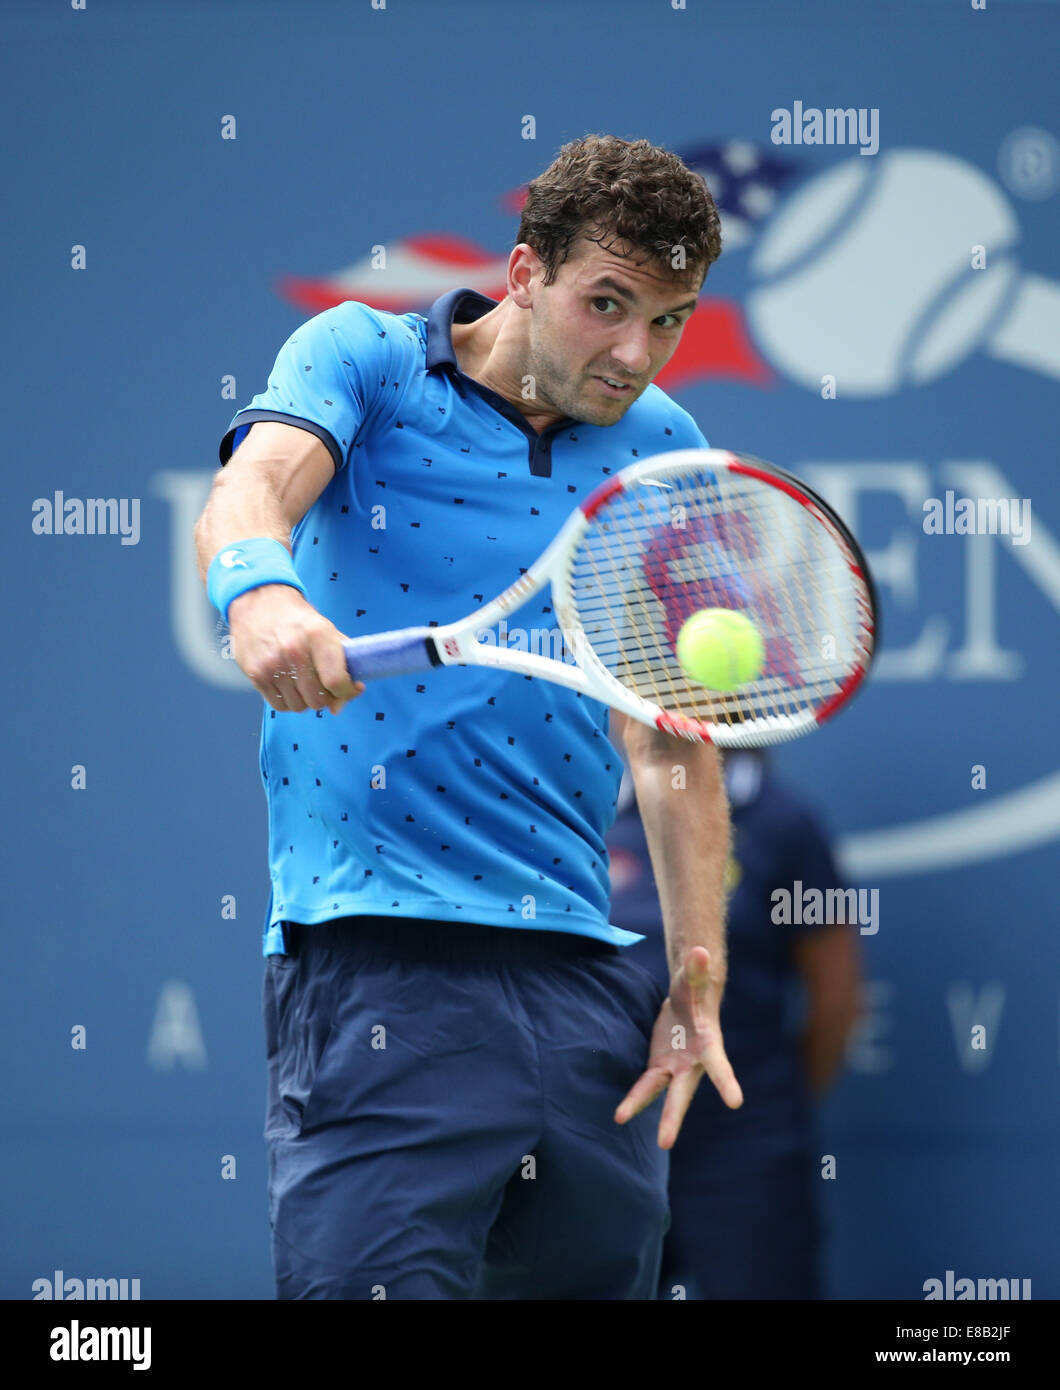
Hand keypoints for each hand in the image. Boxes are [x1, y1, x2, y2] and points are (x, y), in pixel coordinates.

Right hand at [227, 584, 364, 713]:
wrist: (259, 603)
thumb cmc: (297, 621)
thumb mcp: (328, 630)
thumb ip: (343, 665)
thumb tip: (340, 705)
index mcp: (318, 635)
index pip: (336, 681)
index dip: (347, 692)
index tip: (348, 689)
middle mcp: (294, 651)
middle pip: (318, 699)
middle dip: (326, 697)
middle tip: (323, 684)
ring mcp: (272, 665)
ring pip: (299, 706)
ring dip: (306, 699)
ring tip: (303, 681)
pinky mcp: (255, 675)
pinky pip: (280, 705)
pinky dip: (288, 700)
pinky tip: (288, 683)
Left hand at [614, 945, 742, 1148]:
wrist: (689, 1003)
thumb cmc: (696, 990)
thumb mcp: (694, 977)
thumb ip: (697, 968)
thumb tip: (701, 951)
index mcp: (709, 1045)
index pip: (720, 1065)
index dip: (727, 1082)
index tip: (736, 1102)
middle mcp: (693, 1065)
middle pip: (682, 1094)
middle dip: (672, 1117)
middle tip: (663, 1143)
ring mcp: (674, 1068)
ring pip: (658, 1093)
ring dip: (640, 1106)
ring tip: (619, 1118)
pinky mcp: (658, 1067)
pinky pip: (644, 1084)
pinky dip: (633, 1097)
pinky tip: (619, 1113)